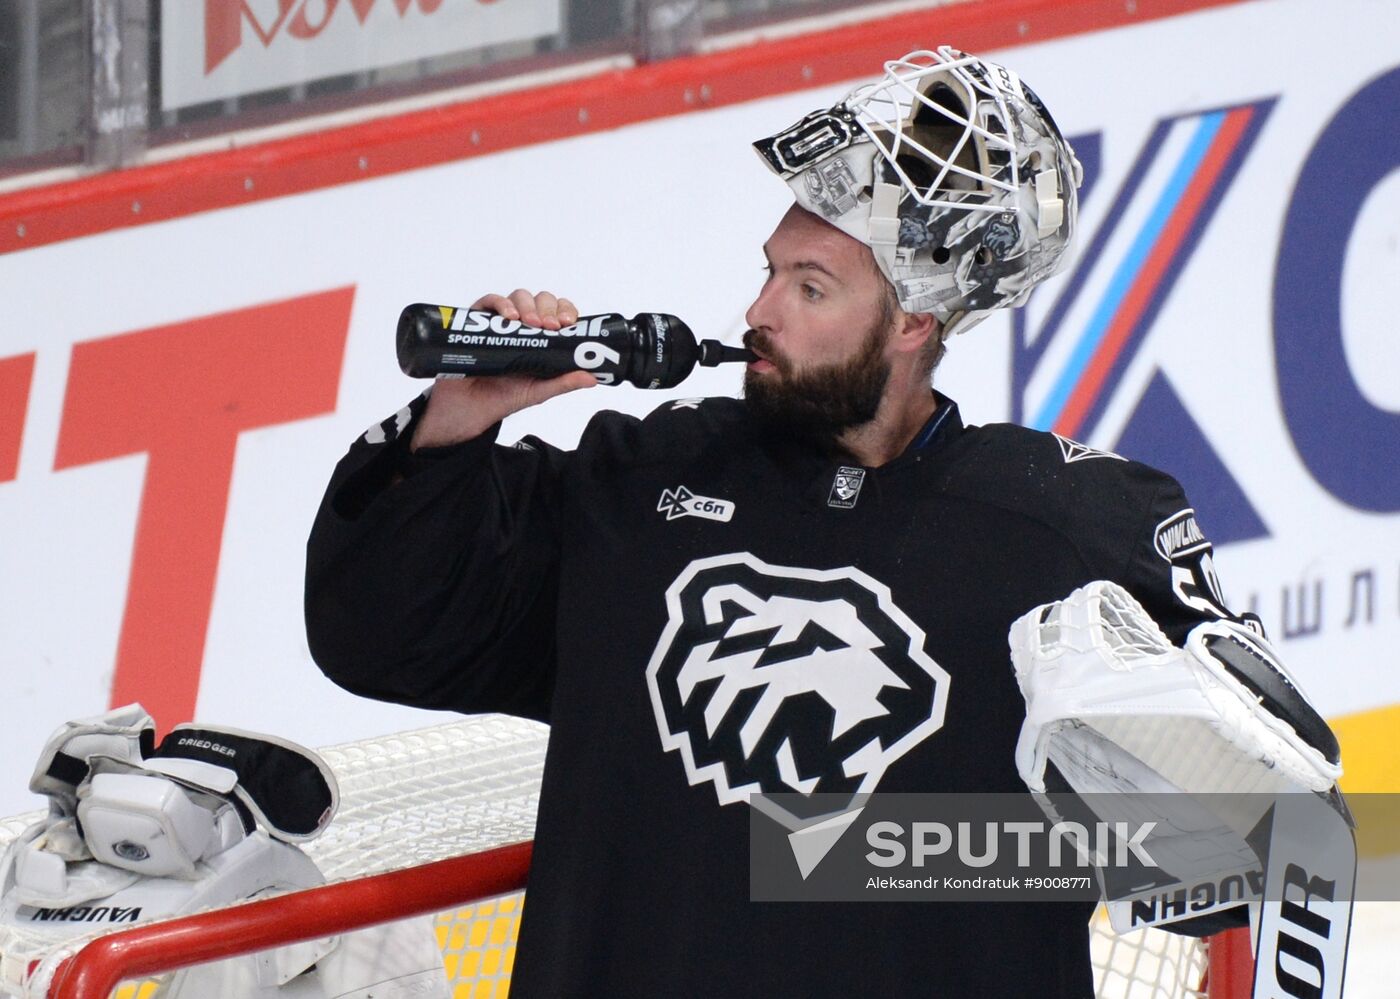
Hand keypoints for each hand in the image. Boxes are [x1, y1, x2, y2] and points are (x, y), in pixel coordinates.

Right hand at [410, 289, 596, 449]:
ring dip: (528, 306)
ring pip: (519, 297)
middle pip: (541, 301)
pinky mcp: (477, 321)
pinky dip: (501, 303)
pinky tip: (509, 316)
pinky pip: (489, 302)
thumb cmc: (502, 398)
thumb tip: (592, 378)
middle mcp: (522, 327)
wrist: (467, 408)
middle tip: (549, 325)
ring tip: (530, 323)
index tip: (567, 324)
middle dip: (548, 308)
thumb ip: (564, 383)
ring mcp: (500, 323)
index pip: (559, 313)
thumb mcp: (539, 391)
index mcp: (541, 339)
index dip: (565, 312)